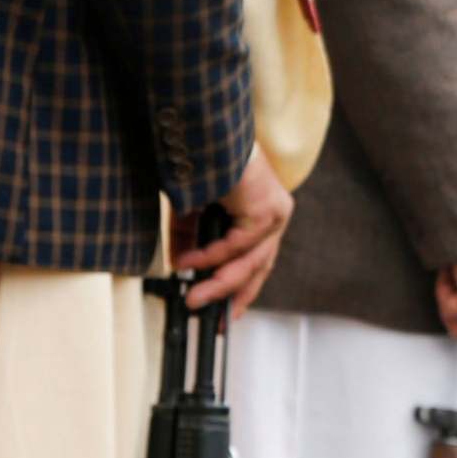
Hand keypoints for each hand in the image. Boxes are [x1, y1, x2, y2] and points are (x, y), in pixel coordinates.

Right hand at [175, 146, 292, 314]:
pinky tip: (189, 262)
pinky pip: (238, 245)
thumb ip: (190, 239)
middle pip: (258, 268)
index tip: (224, 314)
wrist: (207, 138)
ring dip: (218, 282)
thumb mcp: (190, 212)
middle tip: (213, 319)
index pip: (257, 261)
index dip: (240, 290)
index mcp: (261, 214)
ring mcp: (274, 212)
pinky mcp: (266, 210)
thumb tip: (182, 266)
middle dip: (233, 296)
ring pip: (250, 262)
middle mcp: (274, 214)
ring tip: (194, 297)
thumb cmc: (202, 165)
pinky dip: (211, 256)